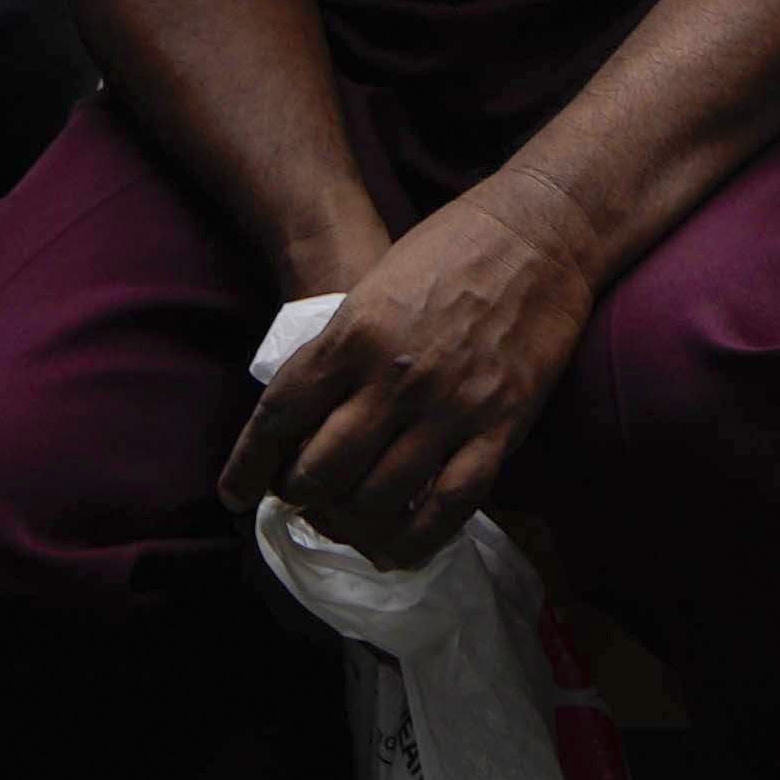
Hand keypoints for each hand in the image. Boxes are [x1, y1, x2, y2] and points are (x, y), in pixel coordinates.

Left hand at [222, 173, 600, 565]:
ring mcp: (450, 406)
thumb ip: (338, 353)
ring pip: (375, 500)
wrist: (544, 231)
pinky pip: (447, 507)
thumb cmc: (452, 249)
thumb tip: (301, 424)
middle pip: (318, 473)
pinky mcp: (500, 426)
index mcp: (354, 335)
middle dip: (300, 495)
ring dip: (351, 518)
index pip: (277, 419)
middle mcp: (395, 378)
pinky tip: (395, 548)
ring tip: (350, 513)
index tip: (236, 495)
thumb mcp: (374, 288)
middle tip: (306, 495)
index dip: (247, 467)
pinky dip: (413, 541)